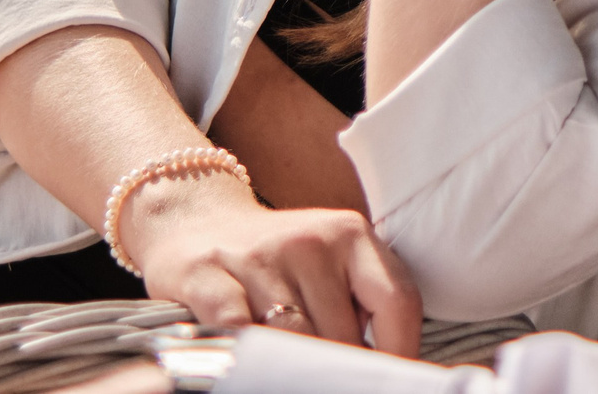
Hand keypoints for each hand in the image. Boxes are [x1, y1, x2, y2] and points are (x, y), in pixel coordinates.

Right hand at [121, 171, 420, 354]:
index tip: (386, 380)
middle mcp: (309, 240)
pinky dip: (247, 354)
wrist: (197, 219)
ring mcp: (257, 256)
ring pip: (293, 340)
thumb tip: (381, 365)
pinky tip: (251, 358)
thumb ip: (360, 303)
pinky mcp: (209, 274)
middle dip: (335, 366)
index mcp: (350, 234)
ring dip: (291, 364)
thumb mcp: (332, 263)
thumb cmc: (277, 256)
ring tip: (287, 367)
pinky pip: (239, 331)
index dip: (399, 351)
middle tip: (326, 376)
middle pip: (341, 332)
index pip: (397, 301)